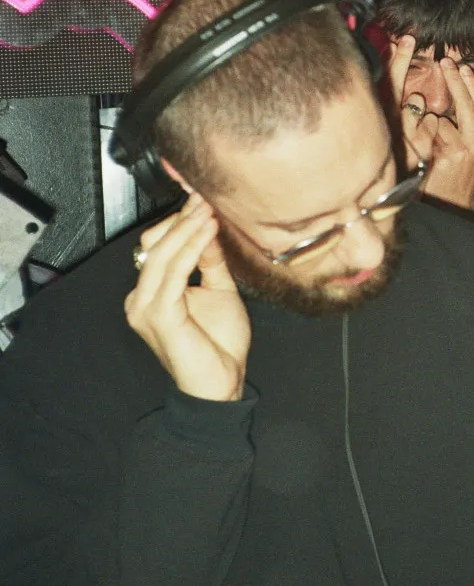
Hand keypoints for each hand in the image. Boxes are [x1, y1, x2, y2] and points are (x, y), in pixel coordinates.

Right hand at [124, 194, 250, 400]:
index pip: (156, 248)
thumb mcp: (217, 291)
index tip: (200, 202)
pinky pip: (174, 272)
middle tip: (203, 199)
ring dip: (187, 229)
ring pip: (162, 255)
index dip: (177, 223)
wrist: (219, 386)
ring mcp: (146, 307)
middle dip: (181, 220)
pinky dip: (192, 248)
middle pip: (155, 247)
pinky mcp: (159, 314)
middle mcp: (140, 299)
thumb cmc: (217, 346)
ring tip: (207, 210)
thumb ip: (209, 262)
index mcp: (151, 294)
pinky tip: (207, 232)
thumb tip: (208, 229)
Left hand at [387, 37, 473, 211]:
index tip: (462, 67)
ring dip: (433, 123)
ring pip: (444, 119)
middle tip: (446, 63)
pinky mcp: (448, 156)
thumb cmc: (464, 175)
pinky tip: (426, 146)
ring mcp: (463, 149)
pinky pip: (433, 133)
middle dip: (456, 81)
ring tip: (431, 138)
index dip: (471, 85)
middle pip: (467, 104)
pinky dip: (426, 136)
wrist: (454, 202)